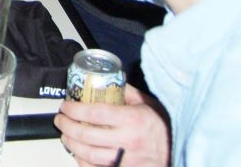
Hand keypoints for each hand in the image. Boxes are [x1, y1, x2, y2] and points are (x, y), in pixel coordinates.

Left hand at [55, 85, 169, 166]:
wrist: (179, 149)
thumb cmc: (164, 126)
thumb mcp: (148, 103)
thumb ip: (127, 92)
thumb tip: (107, 82)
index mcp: (132, 120)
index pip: (95, 113)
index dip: (75, 109)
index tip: (66, 106)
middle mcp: (128, 141)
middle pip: (87, 134)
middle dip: (67, 126)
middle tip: (60, 119)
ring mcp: (126, 160)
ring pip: (89, 155)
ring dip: (71, 144)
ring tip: (65, 135)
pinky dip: (83, 162)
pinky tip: (78, 154)